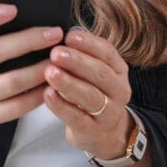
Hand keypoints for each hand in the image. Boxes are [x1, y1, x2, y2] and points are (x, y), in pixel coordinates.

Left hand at [43, 27, 133, 160]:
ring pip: (91, 96)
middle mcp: (118, 90)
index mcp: (118, 70)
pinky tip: (48, 95)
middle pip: (100, 73)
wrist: (104, 133)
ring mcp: (109, 112)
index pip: (108, 53)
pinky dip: (61, 106)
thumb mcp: (93, 72)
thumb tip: (59, 33)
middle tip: (56, 53)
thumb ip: (80, 55)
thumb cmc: (92, 92)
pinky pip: (77, 118)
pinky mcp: (93, 131)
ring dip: (69, 83)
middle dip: (77, 62)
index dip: (89, 43)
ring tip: (50, 72)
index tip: (69, 36)